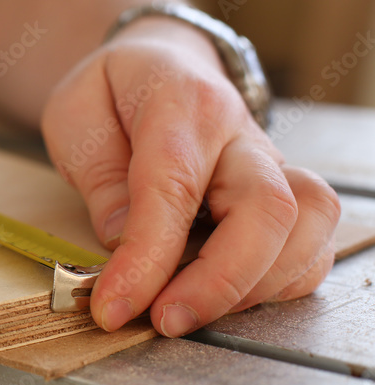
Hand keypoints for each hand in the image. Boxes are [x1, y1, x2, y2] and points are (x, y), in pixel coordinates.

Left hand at [42, 16, 339, 336]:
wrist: (158, 64)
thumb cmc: (112, 91)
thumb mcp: (76, 114)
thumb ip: (98, 175)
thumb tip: (121, 239)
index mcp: (182, 103)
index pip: (174, 187)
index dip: (147, 257)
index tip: (114, 306)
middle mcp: (240, 133)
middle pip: (267, 209)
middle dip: (218, 282)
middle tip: (163, 320)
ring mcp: (271, 165)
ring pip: (305, 229)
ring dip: (254, 288)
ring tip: (188, 311)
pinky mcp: (285, 194)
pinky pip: (310, 245)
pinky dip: (276, 284)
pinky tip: (225, 298)